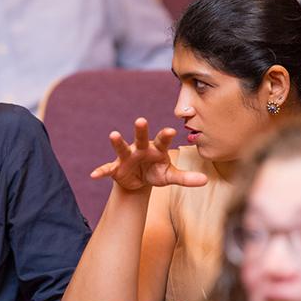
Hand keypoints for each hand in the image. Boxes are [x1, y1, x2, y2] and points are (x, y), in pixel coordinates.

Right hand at [90, 118, 207, 191]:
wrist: (139, 181)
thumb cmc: (156, 172)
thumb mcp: (170, 176)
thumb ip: (186, 178)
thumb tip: (205, 180)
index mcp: (156, 148)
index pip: (162, 140)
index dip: (165, 135)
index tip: (171, 130)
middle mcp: (140, 148)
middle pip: (141, 137)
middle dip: (141, 129)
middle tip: (142, 120)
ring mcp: (127, 157)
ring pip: (122, 148)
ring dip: (118, 142)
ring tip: (113, 134)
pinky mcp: (116, 168)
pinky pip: (108, 169)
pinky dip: (101, 172)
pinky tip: (94, 175)